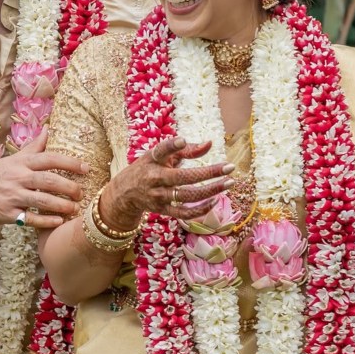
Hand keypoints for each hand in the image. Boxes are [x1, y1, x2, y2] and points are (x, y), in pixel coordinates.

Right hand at [0, 127, 86, 228]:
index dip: (70, 162)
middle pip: (49, 180)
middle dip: (70, 187)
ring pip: (42, 200)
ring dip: (62, 205)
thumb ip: (33, 147)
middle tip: (82, 192)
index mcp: (21, 162)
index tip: (86, 168)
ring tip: (75, 208)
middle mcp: (17, 177)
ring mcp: (11, 196)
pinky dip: (46, 221)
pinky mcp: (6, 214)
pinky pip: (29, 218)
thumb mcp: (12, 159)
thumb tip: (48, 128)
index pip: (50, 158)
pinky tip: (58, 222)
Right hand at [98, 136, 233, 232]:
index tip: (182, 140)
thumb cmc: (148, 168)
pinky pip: (184, 213)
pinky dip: (201, 209)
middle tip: (229, 167)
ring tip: (229, 183)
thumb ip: (186, 149)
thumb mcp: (161, 155)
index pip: (160, 151)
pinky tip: (215, 200)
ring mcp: (158, 196)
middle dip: (208, 173)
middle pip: (182, 177)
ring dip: (210, 190)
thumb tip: (210, 144)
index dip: (170, 146)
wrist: (125, 192)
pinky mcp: (162, 210)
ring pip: (187, 196)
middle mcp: (154, 178)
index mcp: (152, 160)